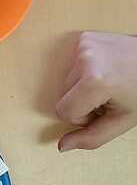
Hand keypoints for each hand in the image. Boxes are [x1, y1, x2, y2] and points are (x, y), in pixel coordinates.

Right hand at [56, 32, 136, 150]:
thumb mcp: (122, 121)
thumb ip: (92, 137)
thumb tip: (63, 146)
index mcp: (95, 81)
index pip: (63, 111)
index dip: (82, 117)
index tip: (102, 110)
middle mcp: (85, 58)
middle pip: (63, 95)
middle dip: (82, 101)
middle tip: (108, 96)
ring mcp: (84, 45)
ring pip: (66, 79)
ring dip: (83, 85)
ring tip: (108, 82)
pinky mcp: (85, 37)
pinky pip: (72, 63)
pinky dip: (86, 70)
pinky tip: (105, 69)